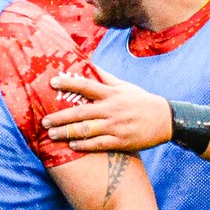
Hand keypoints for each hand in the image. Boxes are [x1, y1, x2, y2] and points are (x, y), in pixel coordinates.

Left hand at [45, 68, 173, 151]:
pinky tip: (72, 145)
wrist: (165, 119)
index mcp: (111, 94)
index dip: (69, 83)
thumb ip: (104, 77)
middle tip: (44, 121)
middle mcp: (111, 109)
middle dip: (60, 117)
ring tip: (52, 135)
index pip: (86, 86)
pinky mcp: (121, 141)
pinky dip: (84, 145)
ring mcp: (116, 126)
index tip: (52, 82)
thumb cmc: (140, 100)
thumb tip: (88, 63)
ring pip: (87, 130)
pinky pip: (99, 144)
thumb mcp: (124, 86)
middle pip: (81, 112)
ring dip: (67, 133)